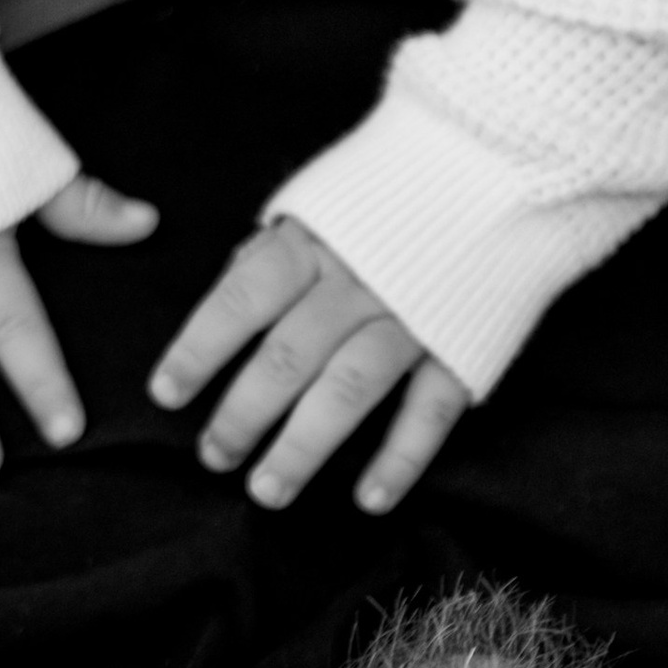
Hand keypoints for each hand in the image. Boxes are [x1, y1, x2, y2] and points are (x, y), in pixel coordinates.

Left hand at [149, 217, 470, 511]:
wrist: (501, 168)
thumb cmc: (393, 193)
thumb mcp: (323, 201)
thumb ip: (277, 247)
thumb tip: (231, 286)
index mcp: (314, 243)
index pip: (242, 299)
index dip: (200, 349)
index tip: (166, 394)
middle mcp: (357, 283)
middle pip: (287, 357)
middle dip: (242, 414)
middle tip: (214, 456)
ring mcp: (412, 317)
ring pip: (347, 391)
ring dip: (303, 447)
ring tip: (267, 491)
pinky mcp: (461, 346)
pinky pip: (428, 411)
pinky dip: (400, 459)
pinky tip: (368, 498)